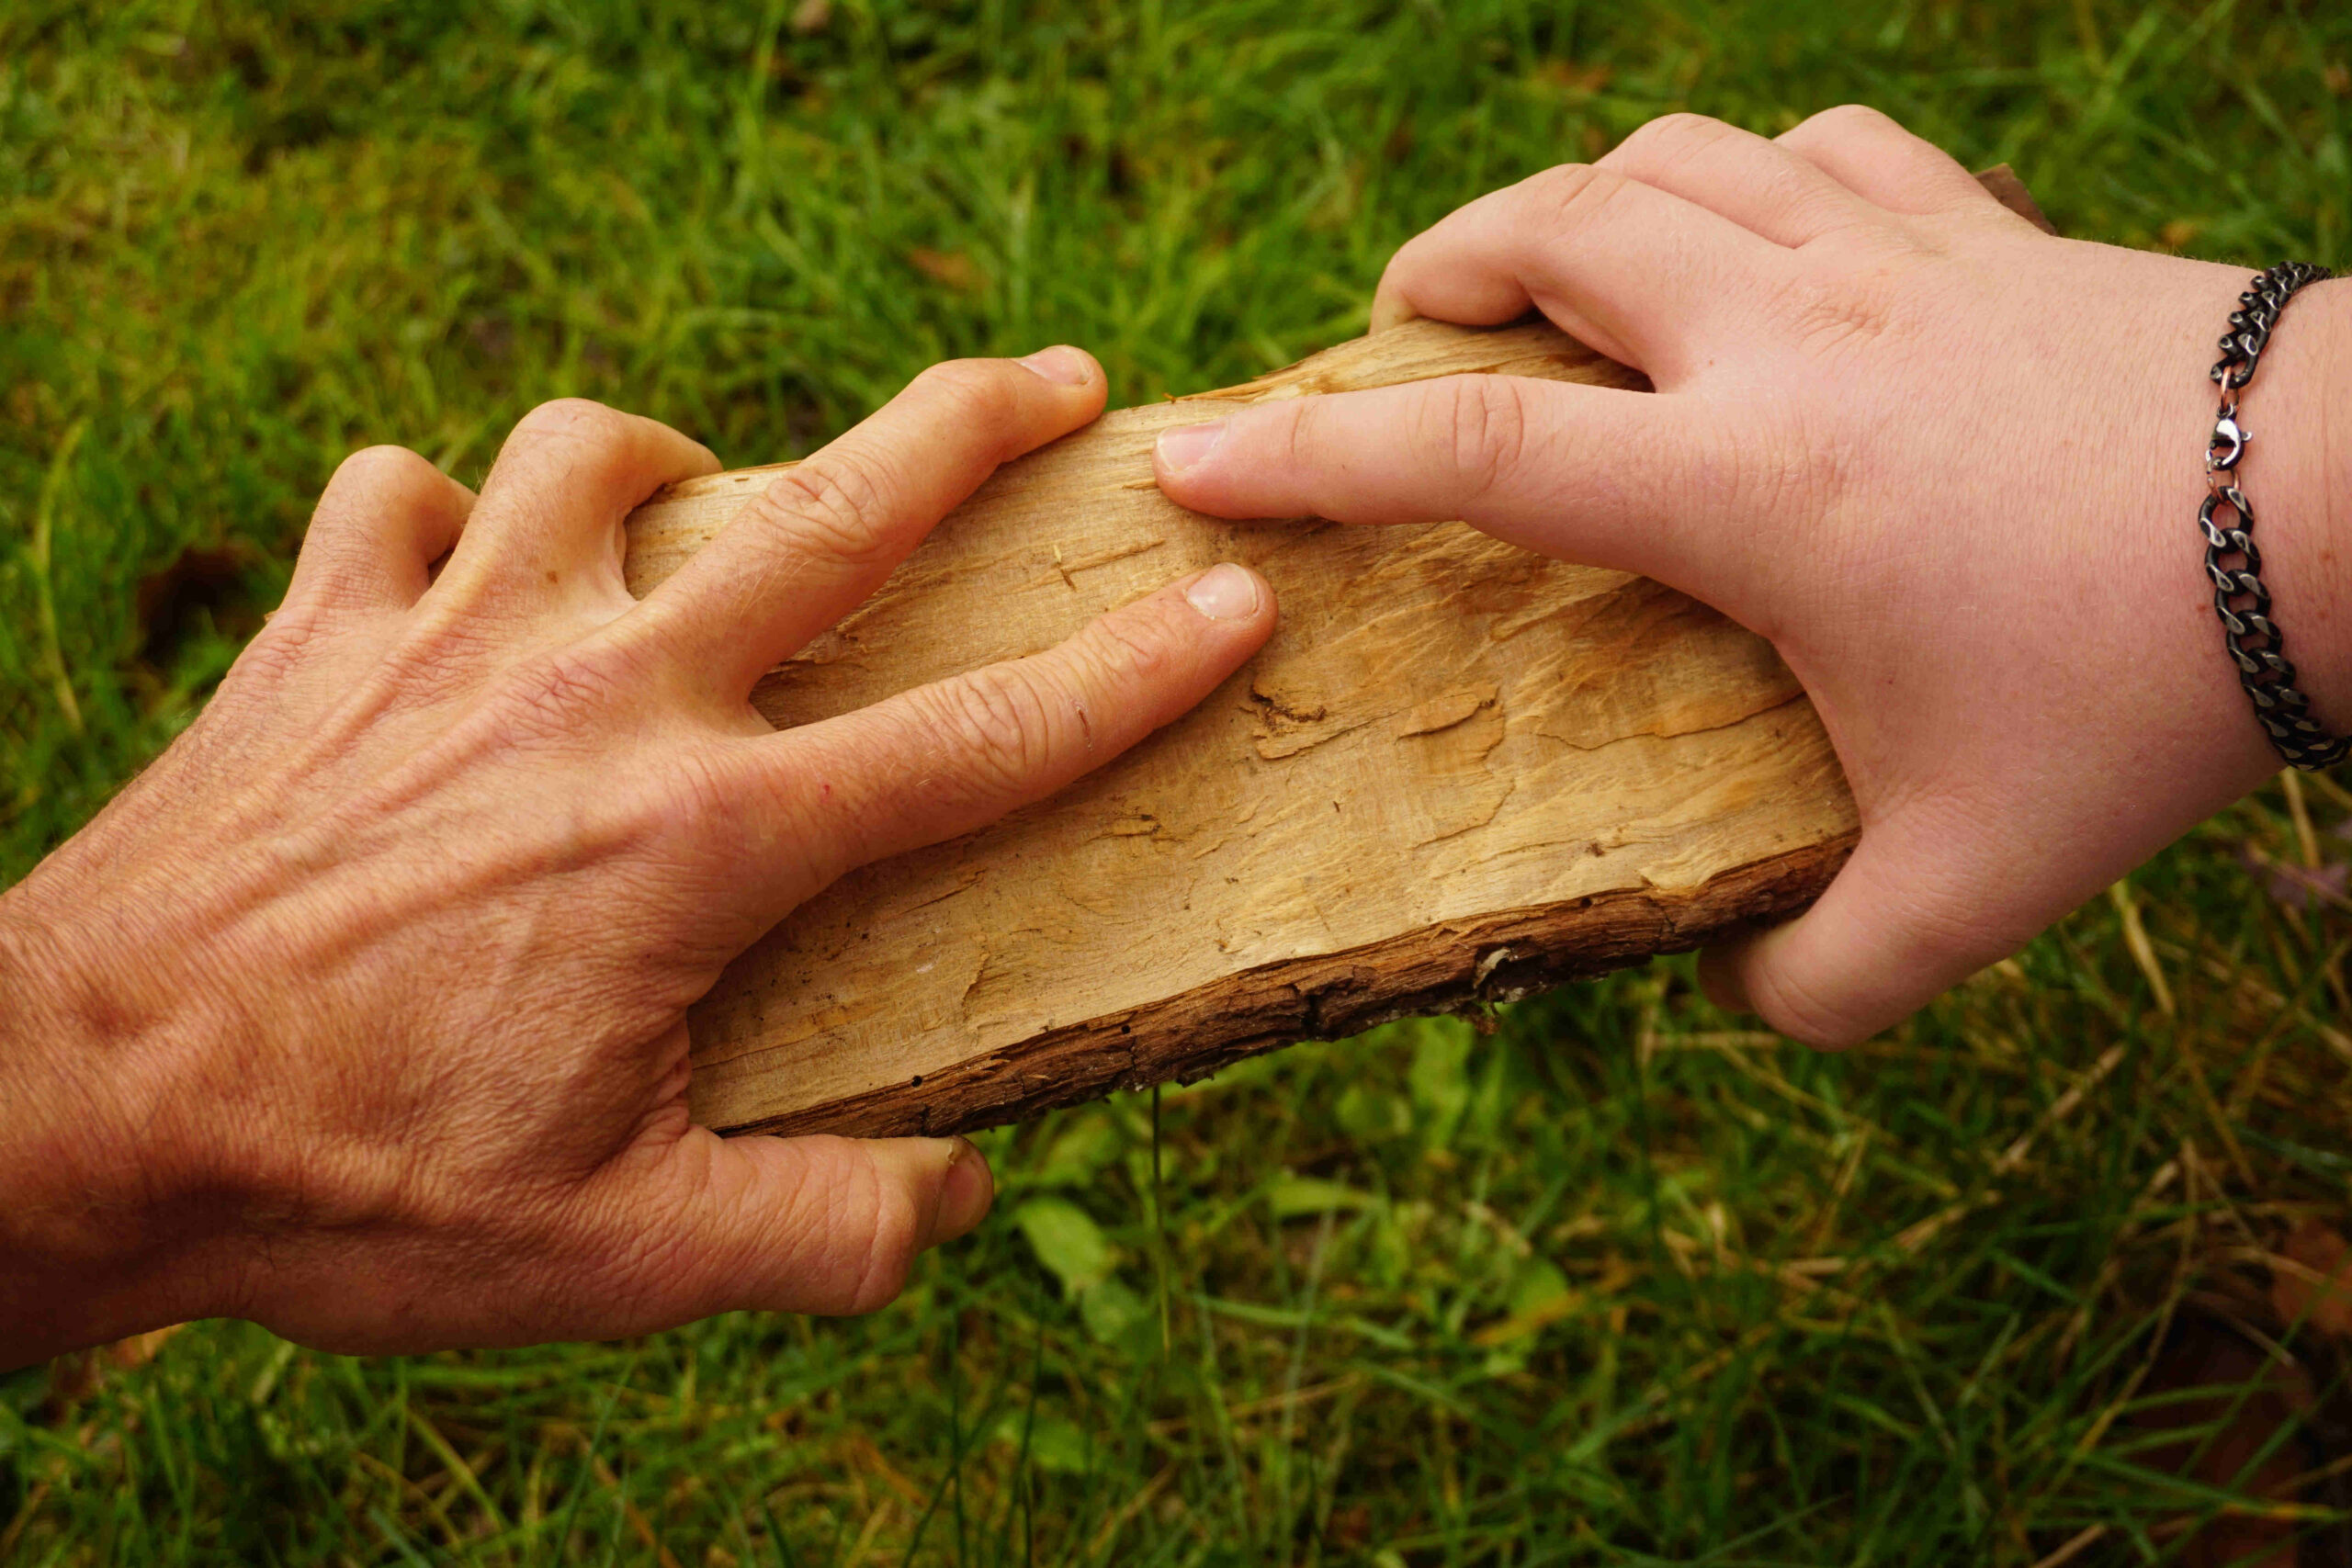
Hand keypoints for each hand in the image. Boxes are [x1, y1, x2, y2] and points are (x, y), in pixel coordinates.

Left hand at [0, 347, 1276, 1364]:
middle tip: (1061, 380)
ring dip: (679, 455)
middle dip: (973, 426)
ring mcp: (453, 636)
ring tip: (707, 498)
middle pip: (834, 509)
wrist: (68, 1109)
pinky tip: (465, 563)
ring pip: (597, 449)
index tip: (1228, 599)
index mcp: (705, 839)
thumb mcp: (616, 1254)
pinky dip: (445, 509)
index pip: (978, 742)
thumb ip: (818, 1233)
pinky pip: (398, 495)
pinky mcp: (320, 627)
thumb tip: (958, 1199)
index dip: (1131, 670)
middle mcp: (603, 697)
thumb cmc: (351, 1185)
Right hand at [1154, 106, 2350, 1046]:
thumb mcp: (1974, 881)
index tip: (1193, 453)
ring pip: (1669, 153)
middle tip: (1395, 335)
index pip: (1473, 449)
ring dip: (1571, 203)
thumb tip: (1753, 996)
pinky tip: (1747, 235)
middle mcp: (1783, 336)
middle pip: (1549, 232)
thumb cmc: (2146, 694)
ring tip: (1541, 272)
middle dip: (1435, 271)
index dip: (1308, 454)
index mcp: (1744, 485)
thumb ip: (1832, 974)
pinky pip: (1817, 142)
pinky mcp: (1975, 222)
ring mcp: (1884, 255)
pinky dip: (1742, 172)